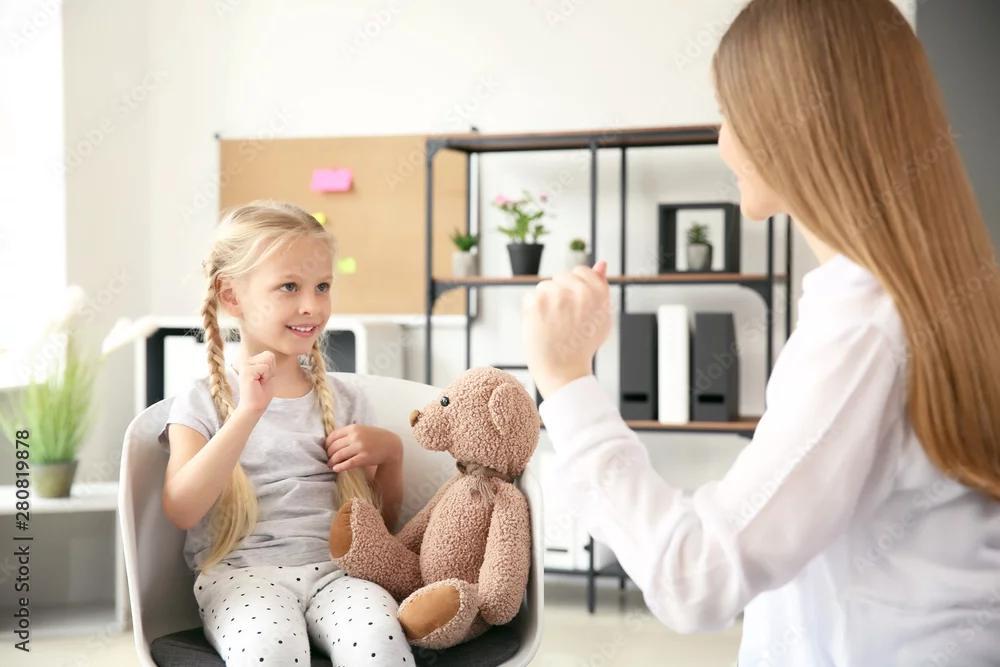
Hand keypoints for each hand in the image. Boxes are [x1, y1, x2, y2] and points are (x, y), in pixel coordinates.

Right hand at [233, 351, 276, 414]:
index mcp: (249, 361)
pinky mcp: (246, 370)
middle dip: (271, 369)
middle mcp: (244, 361)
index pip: (268, 354)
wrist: (254, 407)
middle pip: (269, 355)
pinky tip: (258, 384)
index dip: (272, 368)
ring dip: (268, 373)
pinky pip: (265, 368)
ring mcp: (244, 365)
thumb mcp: (267, 374)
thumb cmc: (261, 393)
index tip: (264, 378)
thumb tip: (270, 354)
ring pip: (268, 359)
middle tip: (262, 381)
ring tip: (260, 382)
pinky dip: (266, 377)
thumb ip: (267, 362)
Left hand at [326, 424, 402, 473]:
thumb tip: (332, 441)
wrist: (391, 445)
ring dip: (332, 461)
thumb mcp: (362, 430)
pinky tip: (336, 469)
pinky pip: (347, 463)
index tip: (326, 449)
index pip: (333, 436)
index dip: (327, 444)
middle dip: (328, 454)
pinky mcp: (364, 458)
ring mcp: (360, 447)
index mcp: (353, 428)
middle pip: (334, 446)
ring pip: (339, 455)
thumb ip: (349, 433)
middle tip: (327, 458)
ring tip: (330, 465)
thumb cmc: (375, 438)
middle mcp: (355, 436)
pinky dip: (339, 467)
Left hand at [522, 261, 611, 398]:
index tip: (572, 307)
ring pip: (544, 287)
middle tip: (563, 321)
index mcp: (599, 293)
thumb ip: (601, 288)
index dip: (574, 289)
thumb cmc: (581, 347)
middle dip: (559, 294)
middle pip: (560, 277)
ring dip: (544, 303)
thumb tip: (601, 263)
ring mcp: (557, 296)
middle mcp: (580, 291)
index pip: (580, 271)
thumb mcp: (601, 318)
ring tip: (553, 326)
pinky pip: (530, 298)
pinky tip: (541, 328)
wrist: (563, 372)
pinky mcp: (537, 303)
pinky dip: (531, 312)